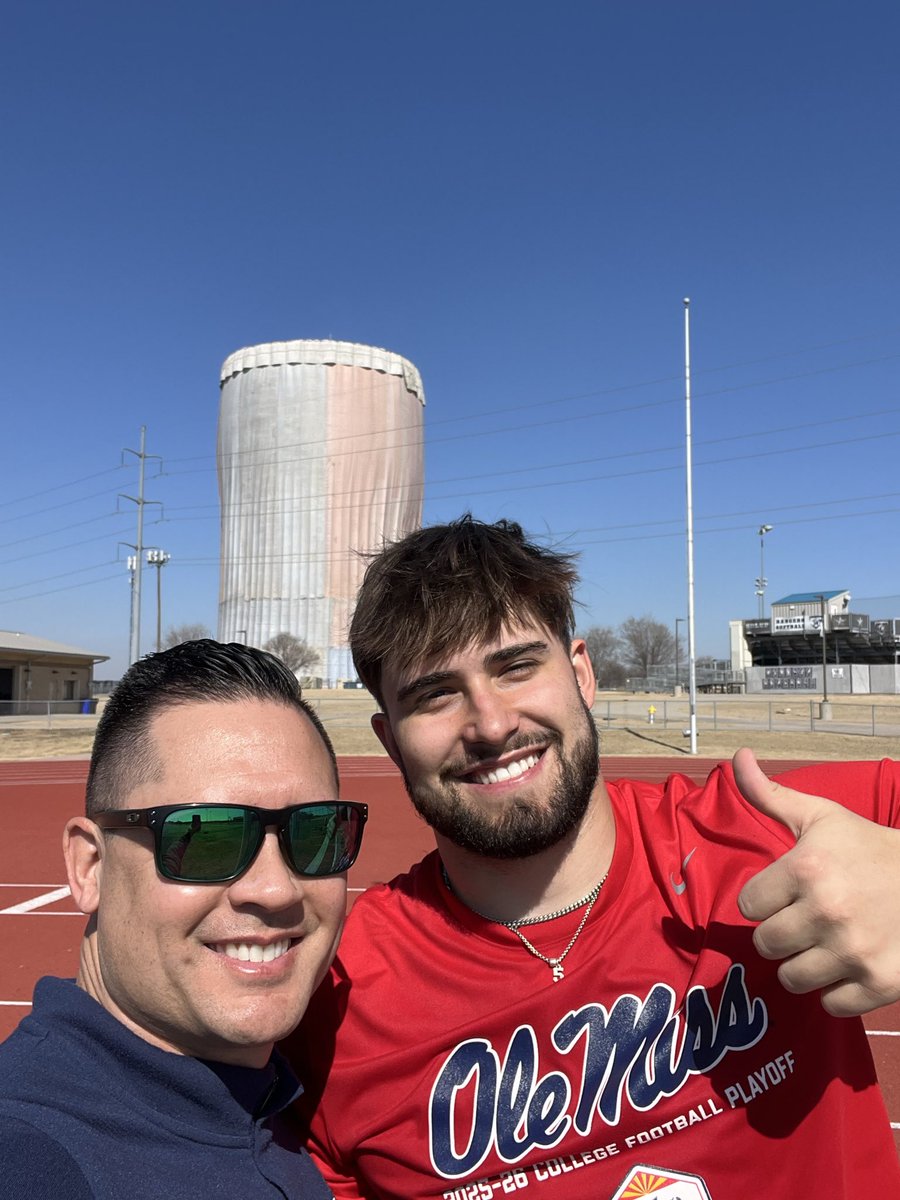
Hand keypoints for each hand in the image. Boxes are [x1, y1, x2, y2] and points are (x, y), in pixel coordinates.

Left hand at [734, 746, 899, 1016]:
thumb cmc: (869, 847)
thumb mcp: (821, 816)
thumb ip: (769, 794)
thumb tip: (736, 756)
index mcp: (807, 869)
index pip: (748, 906)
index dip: (765, 900)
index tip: (786, 893)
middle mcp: (827, 911)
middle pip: (766, 945)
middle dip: (781, 933)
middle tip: (805, 920)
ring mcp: (854, 951)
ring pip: (792, 978)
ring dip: (804, 965)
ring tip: (825, 942)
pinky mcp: (880, 984)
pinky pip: (831, 1004)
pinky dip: (836, 990)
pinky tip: (849, 964)